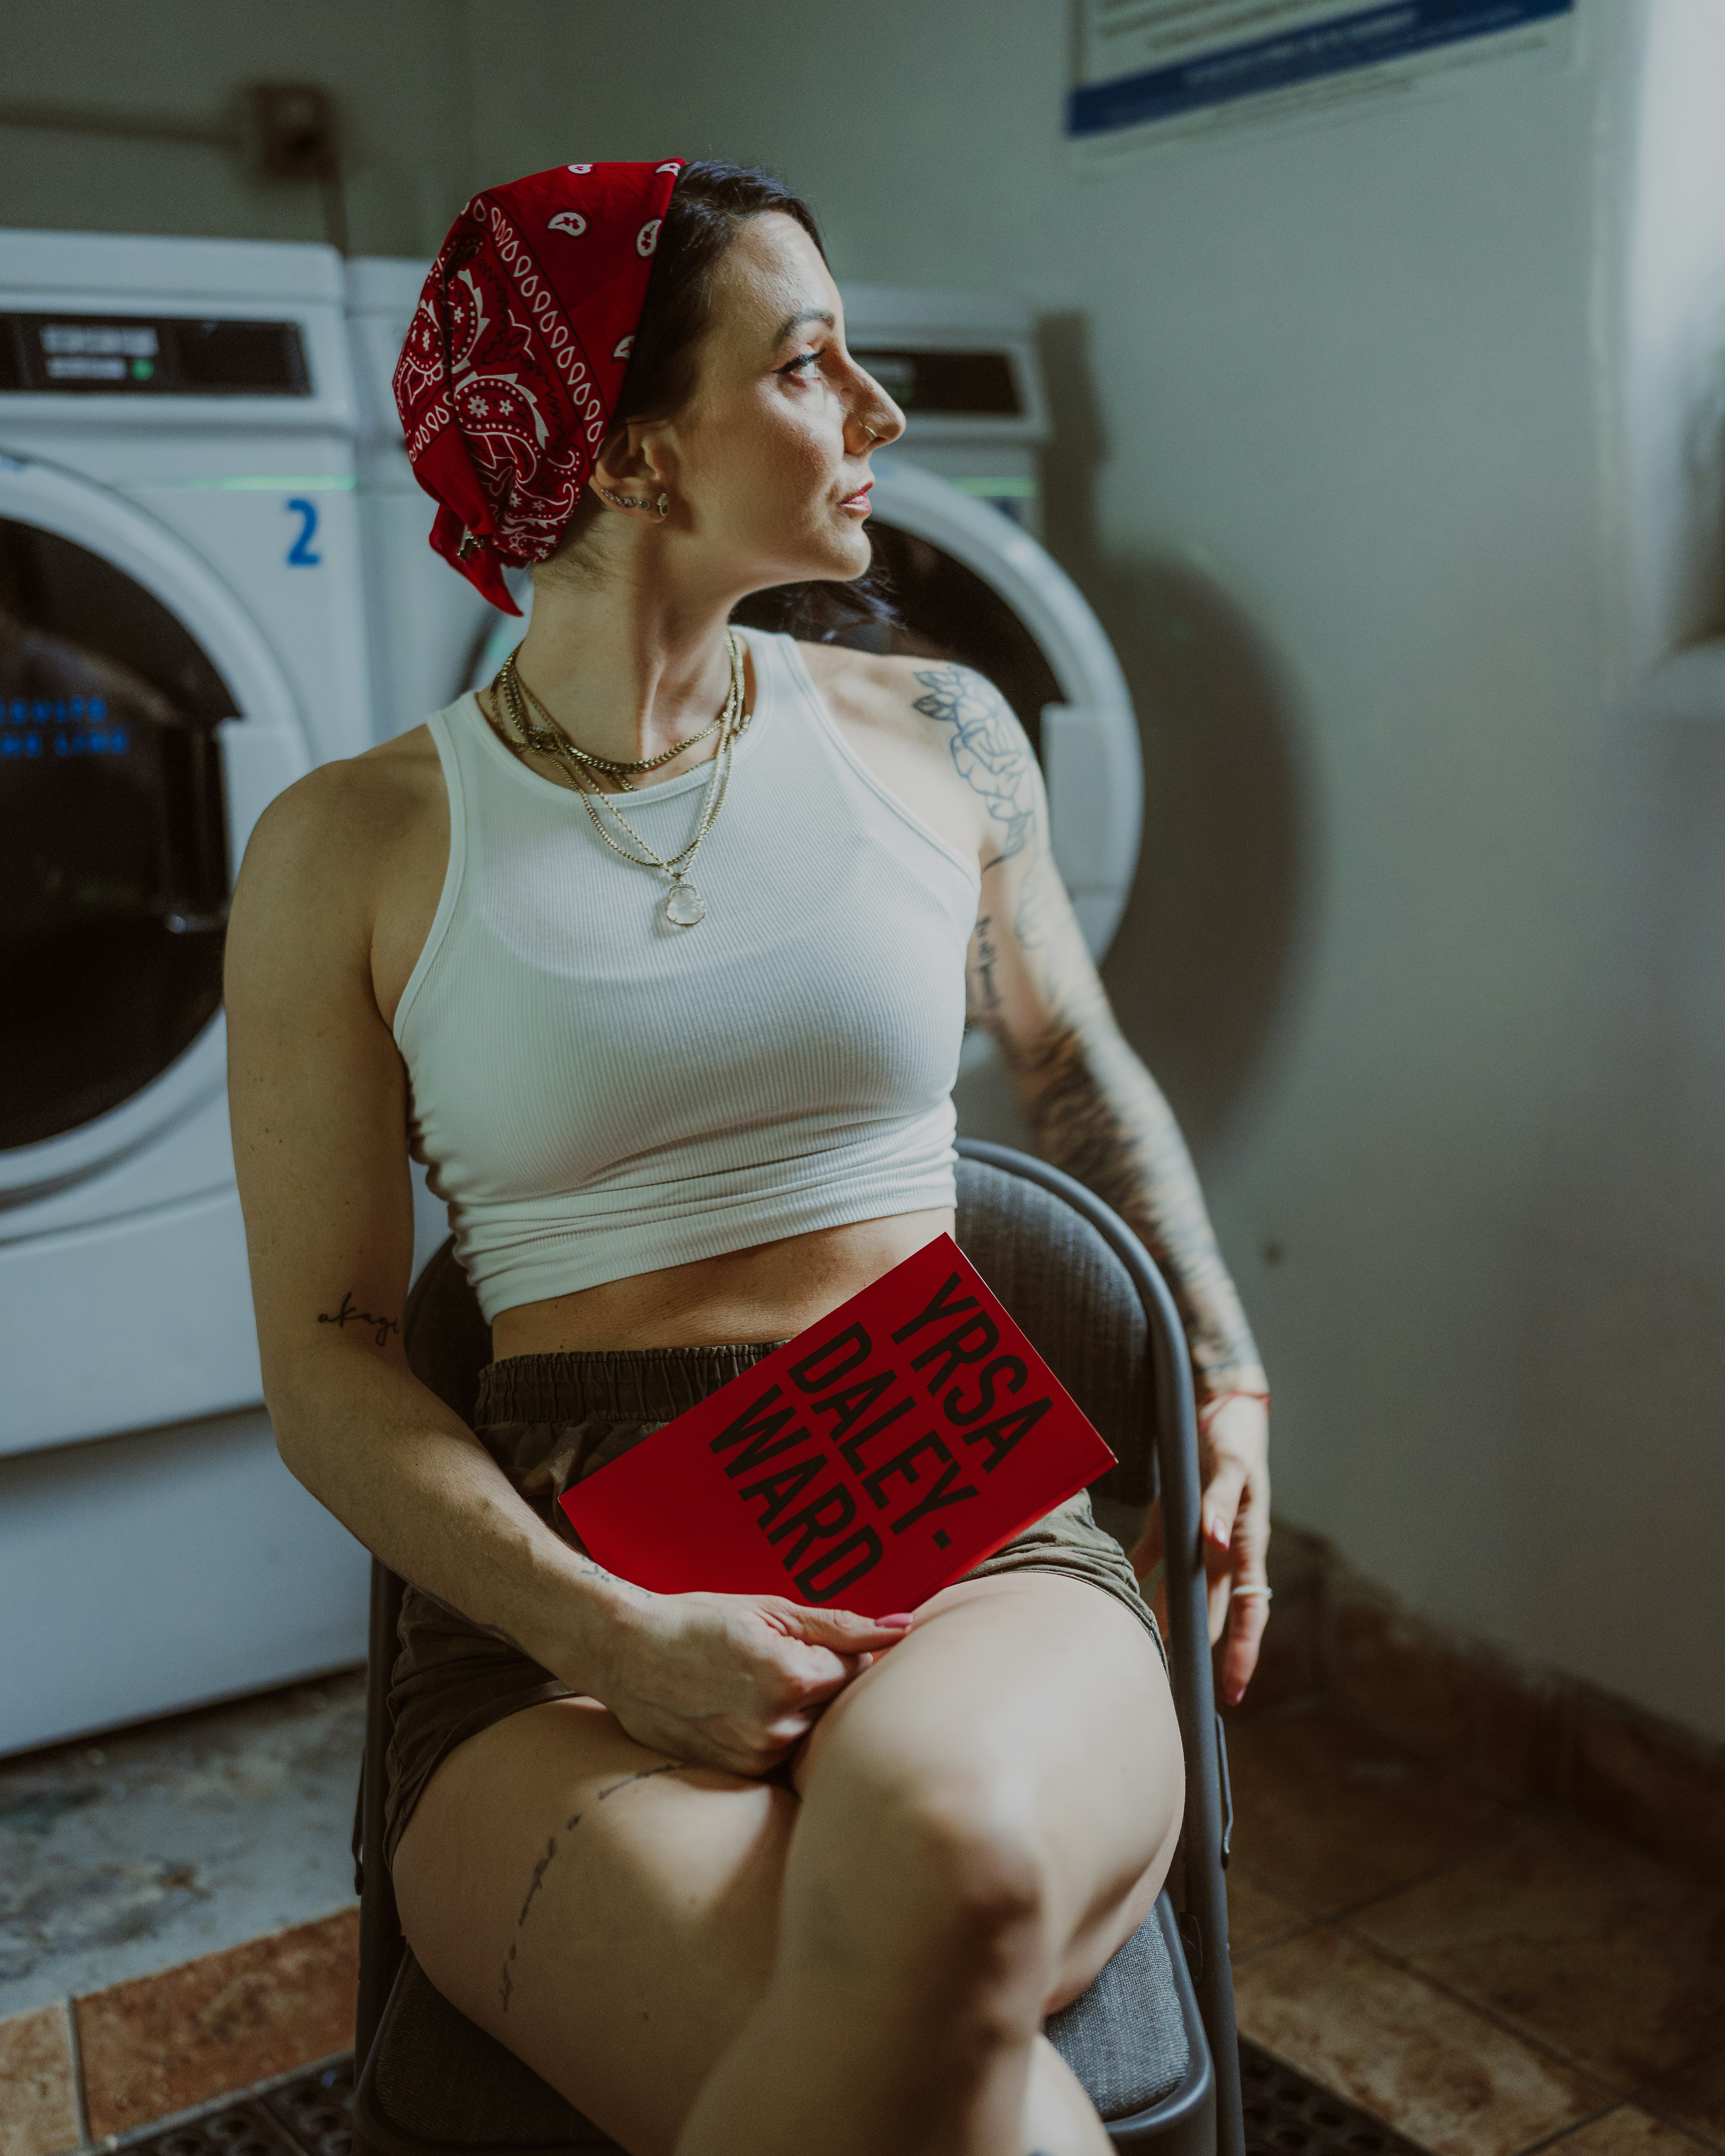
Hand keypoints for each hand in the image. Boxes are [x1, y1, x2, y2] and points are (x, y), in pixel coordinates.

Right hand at [586, 1591, 912, 1776]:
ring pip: (812, 1731)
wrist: (627, 1654)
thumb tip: (904, 1627)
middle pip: (839, 1706)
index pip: (859, 1670)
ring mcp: (757, 1756)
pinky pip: (784, 1753)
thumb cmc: (699, 1621)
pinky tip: (743, 1705)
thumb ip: (842, 1625)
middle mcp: (778, 1726)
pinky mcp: (741, 1773)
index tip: (812, 1642)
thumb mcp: (771, 1611)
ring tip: (756, 1682)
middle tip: (784, 1661)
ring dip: (801, 1709)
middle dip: (824, 1683)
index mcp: (792, 1677)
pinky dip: (777, 1729)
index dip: (841, 1653)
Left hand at [1127, 1388, 1270, 1708]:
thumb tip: (1217, 1542)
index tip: (1232, 1693)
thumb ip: (1222, 1503)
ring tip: (1147, 1658)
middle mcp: (1224, 1549)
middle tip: (1177, 1693)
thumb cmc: (1235, 1434)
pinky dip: (1139, 1576)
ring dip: (1167, 1623)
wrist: (1222, 1403)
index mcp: (1246, 1543)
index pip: (1249, 1612)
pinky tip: (1118, 1597)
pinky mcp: (1174, 1519)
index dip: (1241, 1653)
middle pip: (1212, 1614)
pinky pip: (1155, 1557)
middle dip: (1199, 1655)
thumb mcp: (1233, 1465)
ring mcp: (1198, 1537)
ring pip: (1182, 1593)